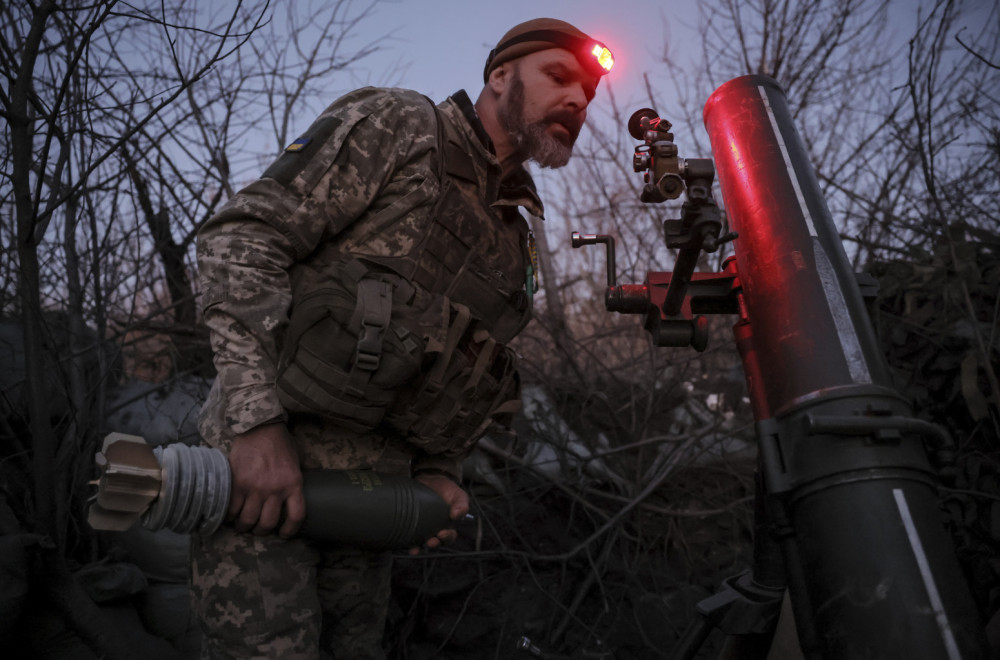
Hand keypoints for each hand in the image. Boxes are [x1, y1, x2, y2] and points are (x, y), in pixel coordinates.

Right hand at [227, 422, 304, 537]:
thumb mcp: (297, 461)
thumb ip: (296, 480)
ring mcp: (255, 487)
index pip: (296, 516)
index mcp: (294, 483)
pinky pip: (232, 509)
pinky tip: (230, 515)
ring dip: (244, 526)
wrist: (259, 427)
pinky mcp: (237, 483)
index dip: (290, 531)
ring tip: (242, 524)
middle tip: (258, 528)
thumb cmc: (280, 443)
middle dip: (262, 530)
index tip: (283, 534)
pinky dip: (230, 516)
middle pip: (268, 523)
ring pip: (248, 519)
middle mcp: (275, 488)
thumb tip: (300, 496)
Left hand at [408, 473, 468, 554]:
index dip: (447, 538)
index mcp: (449, 525)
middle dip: (434, 544)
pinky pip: (410, 536)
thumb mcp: (458, 495)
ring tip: (416, 548)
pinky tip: (405, 544)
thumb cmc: (447, 489)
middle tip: (431, 541)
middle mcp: (436, 529)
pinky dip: (407, 542)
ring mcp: (423, 527)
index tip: (442, 534)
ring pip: (422, 542)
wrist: (431, 478)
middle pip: (436, 542)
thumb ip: (461, 504)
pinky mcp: (412, 523)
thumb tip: (456, 515)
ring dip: (419, 547)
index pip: (450, 537)